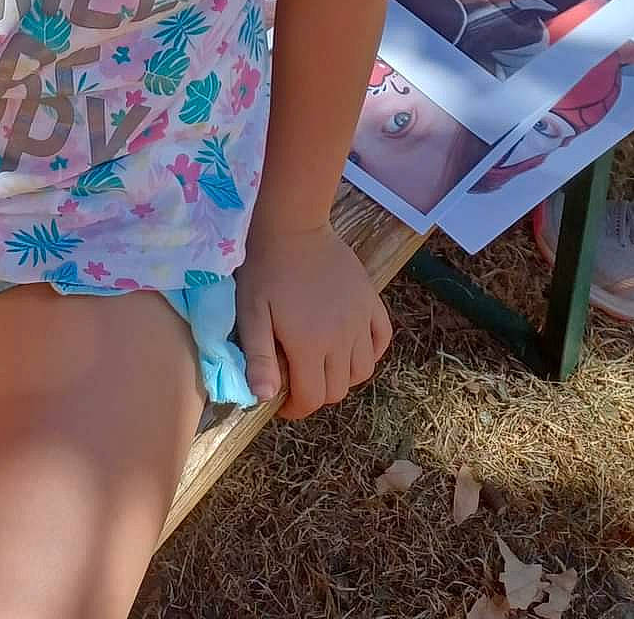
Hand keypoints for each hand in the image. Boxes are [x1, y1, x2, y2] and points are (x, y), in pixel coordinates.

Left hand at [236, 221, 391, 417]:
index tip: (283, 402)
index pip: (312, 397)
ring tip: (321, 365)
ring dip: (342, 377)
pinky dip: (370, 353)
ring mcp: (360, 319)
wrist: (292, 226)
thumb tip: (264, 398)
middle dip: (316, 394)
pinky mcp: (371, 301)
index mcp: (310, 345)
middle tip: (298, 380)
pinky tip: (351, 347)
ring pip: (362, 370)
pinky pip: (381, 340)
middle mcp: (342, 338)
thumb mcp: (251, 313)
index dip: (296, 408)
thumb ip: (259, 357)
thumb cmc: (265, 269)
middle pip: (337, 389)